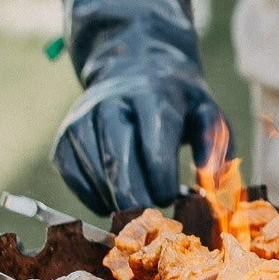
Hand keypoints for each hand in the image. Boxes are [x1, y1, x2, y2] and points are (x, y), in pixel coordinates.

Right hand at [52, 0, 229, 213]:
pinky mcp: (64, 138)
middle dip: (140, 201)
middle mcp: (111, 103)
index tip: (177, 195)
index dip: (166, 184)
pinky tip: (115, 193)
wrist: (133, 64)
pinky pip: (74, 179)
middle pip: (119, 165)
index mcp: (152, 95)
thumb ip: (214, 146)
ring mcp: (82, 120)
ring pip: (96, 177)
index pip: (155, 150)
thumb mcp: (206, 111)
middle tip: (156, 215)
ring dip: (119, 200)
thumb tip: (207, 183)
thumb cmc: (177, 99)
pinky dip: (95, 197)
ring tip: (141, 198)